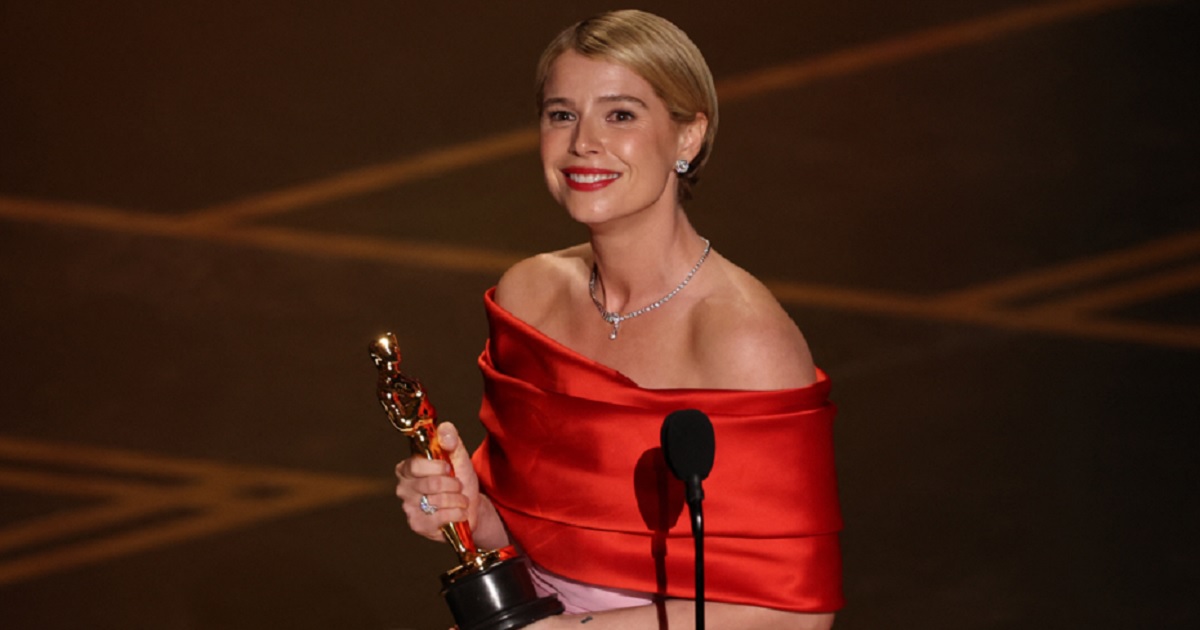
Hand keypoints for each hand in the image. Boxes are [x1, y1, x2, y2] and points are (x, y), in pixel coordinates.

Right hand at [394, 422, 479, 539]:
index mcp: (408, 468)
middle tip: (458, 485)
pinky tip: (459, 512)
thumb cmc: (459, 481)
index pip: (415, 465)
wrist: (470, 508)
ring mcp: (409, 508)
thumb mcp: (459, 457)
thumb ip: (451, 440)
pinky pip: (442, 517)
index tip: (449, 467)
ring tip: (460, 499)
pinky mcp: (418, 525)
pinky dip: (458, 513)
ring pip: (438, 501)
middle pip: (430, 484)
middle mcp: (403, 488)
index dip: (437, 466)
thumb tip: (445, 431)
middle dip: (453, 484)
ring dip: (458, 499)